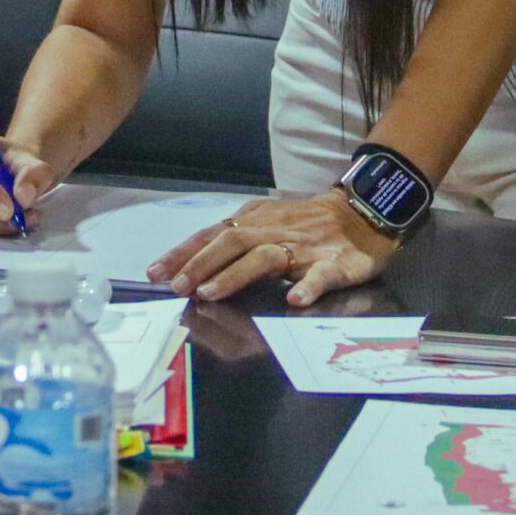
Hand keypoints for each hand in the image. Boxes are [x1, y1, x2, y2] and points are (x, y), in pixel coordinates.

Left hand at [149, 187, 397, 307]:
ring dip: (235, 276)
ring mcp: (304, 248)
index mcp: (254, 223)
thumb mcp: (266, 222)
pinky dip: (307, 287)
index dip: (182, 253)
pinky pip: (320, 276)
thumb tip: (192, 263)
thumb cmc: (307, 222)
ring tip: (211, 293)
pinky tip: (294, 301)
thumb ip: (235, 240)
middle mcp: (273, 232)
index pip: (211, 236)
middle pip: (231, 244)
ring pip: (265, 258)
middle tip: (177, 286)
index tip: (154, 272)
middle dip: (200, 264)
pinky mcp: (335, 263)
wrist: (362, 213)